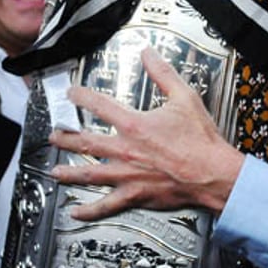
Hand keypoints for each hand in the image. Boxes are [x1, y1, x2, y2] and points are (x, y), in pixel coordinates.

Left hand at [49, 47, 244, 219]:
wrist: (214, 174)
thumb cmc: (201, 142)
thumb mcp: (184, 98)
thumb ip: (163, 74)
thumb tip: (150, 55)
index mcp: (135, 126)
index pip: (100, 106)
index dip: (82, 97)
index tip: (72, 94)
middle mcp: (126, 151)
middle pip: (86, 142)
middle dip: (66, 138)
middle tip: (55, 135)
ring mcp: (128, 175)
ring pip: (89, 173)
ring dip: (69, 172)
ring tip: (54, 171)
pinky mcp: (135, 195)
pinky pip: (107, 205)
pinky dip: (90, 210)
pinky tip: (77, 212)